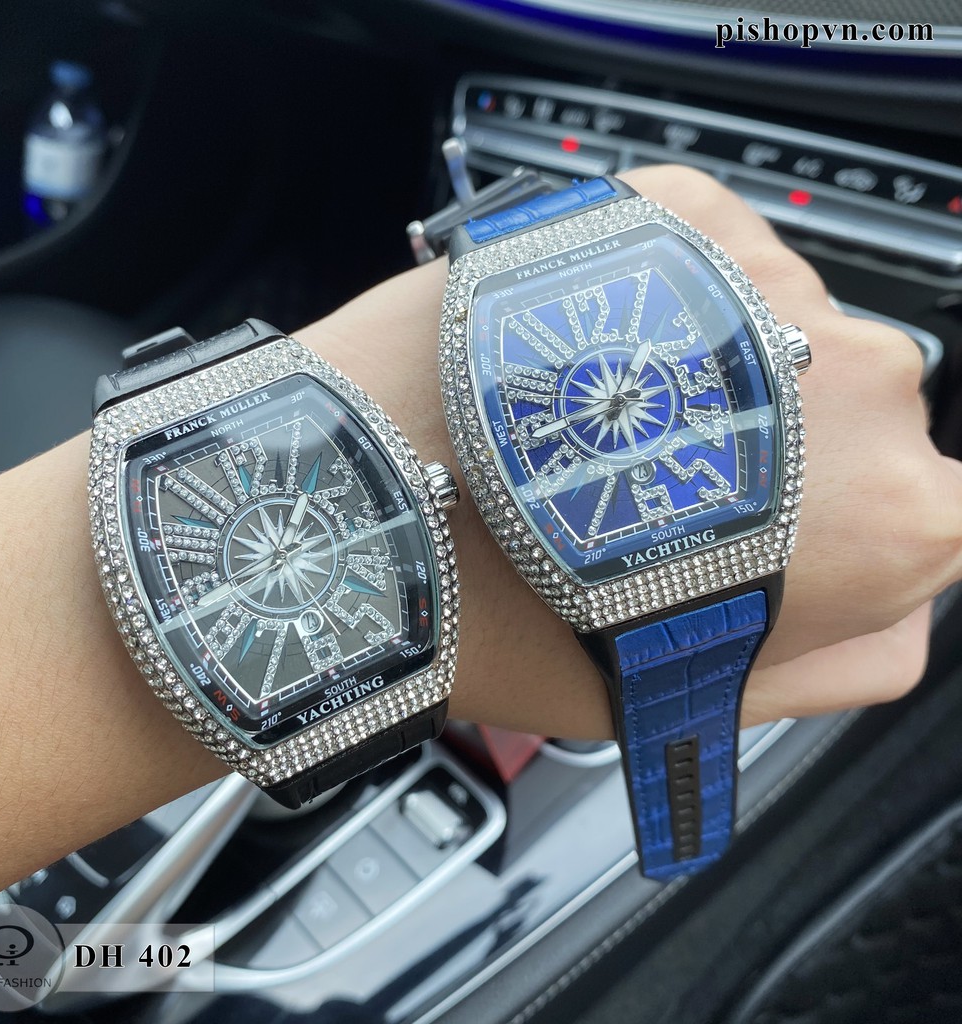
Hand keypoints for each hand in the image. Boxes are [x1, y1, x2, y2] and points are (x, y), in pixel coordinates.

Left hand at [302, 164, 961, 734]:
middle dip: (781, 462)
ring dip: (715, 377)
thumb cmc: (516, 610)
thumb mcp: (696, 695)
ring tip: (604, 425)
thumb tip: (892, 615)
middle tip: (660, 497)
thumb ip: (837, 662)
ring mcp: (777, 280)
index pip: (943, 517)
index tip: (788, 538)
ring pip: (783, 336)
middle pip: (858, 423)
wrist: (373, 493)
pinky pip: (713, 264)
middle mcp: (864, 382)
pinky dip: (665, 306)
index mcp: (894, 517)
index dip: (859, 535)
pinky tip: (590, 361)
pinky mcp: (684, 215)